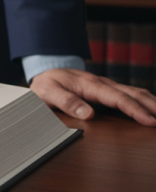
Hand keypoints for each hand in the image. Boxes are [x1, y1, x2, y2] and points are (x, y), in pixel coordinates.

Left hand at [30, 69, 155, 126]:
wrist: (47, 71)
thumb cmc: (48, 83)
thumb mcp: (48, 92)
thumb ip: (66, 102)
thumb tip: (87, 114)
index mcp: (90, 85)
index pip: (118, 98)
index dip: (135, 110)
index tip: (149, 121)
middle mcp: (103, 83)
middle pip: (134, 94)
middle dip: (153, 106)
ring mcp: (107, 86)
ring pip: (135, 92)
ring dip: (152, 102)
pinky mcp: (108, 90)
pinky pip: (130, 94)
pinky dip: (144, 100)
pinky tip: (152, 107)